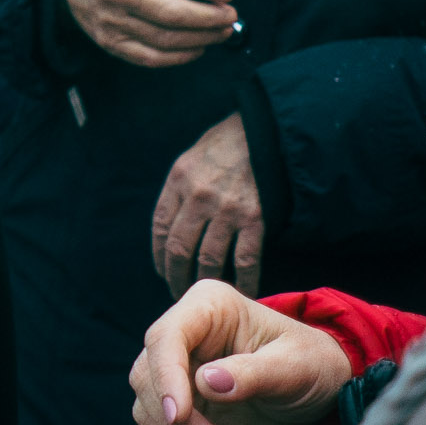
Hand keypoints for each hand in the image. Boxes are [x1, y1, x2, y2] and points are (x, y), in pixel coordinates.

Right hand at [64, 0, 238, 67]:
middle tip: (230, 14)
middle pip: (170, 11)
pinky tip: (199, 48)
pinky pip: (151, 57)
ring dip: (200, 38)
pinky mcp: (110, 43)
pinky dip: (180, 56)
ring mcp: (111, 21)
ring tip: (222, 31)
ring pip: (164, 37)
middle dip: (208, 16)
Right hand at [131, 281, 353, 424]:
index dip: (166, 377)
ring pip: (146, 412)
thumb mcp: (295, 366)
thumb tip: (206, 381)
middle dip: (177, 424)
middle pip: (148, 378)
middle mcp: (184, 338)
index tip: (180, 417)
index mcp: (208, 308)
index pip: (166, 338)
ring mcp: (176, 375)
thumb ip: (254, 372)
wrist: (316, 394)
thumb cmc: (311, 365)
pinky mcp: (178, 410)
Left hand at [150, 112, 266, 292]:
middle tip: (179, 292)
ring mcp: (226, 209)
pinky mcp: (255, 219)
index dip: (159, 255)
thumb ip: (181, 187)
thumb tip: (175, 222)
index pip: (160, 227)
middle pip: (179, 248)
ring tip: (204, 294)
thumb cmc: (228, 142)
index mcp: (179, 180)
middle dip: (176, 276)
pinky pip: (245, 259)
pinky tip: (243, 291)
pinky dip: (244, 280)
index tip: (163, 271)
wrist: (266, 130)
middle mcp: (198, 197)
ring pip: (208, 259)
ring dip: (204, 282)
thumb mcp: (193, 157)